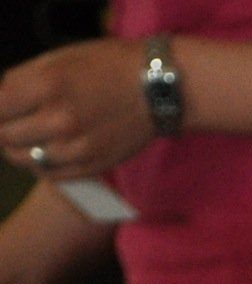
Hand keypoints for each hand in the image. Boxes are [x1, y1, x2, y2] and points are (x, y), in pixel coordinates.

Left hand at [0, 41, 153, 180]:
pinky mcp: (91, 166)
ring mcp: (75, 148)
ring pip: (25, 160)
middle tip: (9, 124)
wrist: (155, 89)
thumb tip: (3, 100)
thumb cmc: (107, 66)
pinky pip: (50, 175)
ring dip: (19, 150)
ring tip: (26, 138)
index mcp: (46, 85)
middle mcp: (58, 120)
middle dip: (3, 129)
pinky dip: (41, 165)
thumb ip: (26, 79)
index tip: (2, 109)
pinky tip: (46, 152)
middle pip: (5, 137)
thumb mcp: (59, 58)